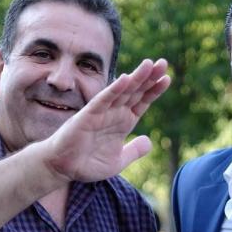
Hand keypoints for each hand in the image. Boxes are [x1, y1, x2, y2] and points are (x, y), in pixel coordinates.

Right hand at [44, 58, 170, 182]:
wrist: (63, 169)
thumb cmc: (87, 164)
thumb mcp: (118, 161)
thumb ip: (134, 151)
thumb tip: (149, 142)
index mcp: (124, 122)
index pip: (142, 102)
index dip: (154, 90)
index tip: (167, 78)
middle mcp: (114, 114)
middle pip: (135, 91)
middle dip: (149, 77)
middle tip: (164, 62)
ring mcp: (102, 113)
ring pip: (122, 91)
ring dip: (136, 78)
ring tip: (150, 64)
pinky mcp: (88, 115)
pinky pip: (103, 100)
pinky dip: (114, 90)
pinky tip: (125, 79)